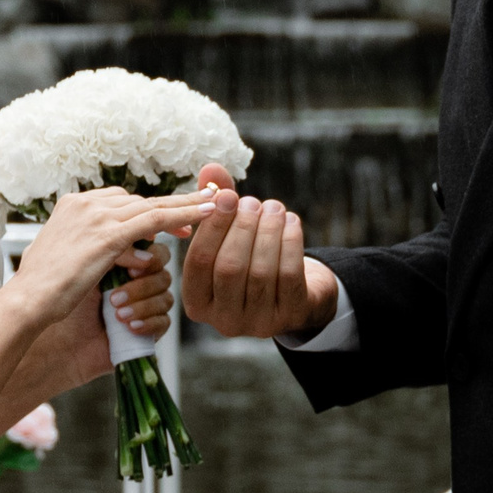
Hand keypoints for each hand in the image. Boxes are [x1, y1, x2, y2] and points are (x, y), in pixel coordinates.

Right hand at [11, 185, 214, 327]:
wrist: (29, 300)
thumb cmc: (43, 288)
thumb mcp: (65, 256)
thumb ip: (88, 244)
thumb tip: (110, 248)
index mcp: (73, 204)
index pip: (120, 200)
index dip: (148, 208)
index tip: (172, 213)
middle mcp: (85, 203)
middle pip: (139, 200)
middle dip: (171, 206)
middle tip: (204, 205)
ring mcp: (97, 216)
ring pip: (152, 206)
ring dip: (186, 206)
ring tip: (215, 204)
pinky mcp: (109, 234)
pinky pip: (154, 220)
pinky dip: (182, 215)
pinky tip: (204, 216)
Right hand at [179, 162, 338, 338]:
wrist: (295, 294)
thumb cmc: (251, 260)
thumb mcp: (229, 235)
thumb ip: (216, 204)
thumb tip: (211, 169)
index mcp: (198, 302)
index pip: (198, 262)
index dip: (212, 226)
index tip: (225, 195)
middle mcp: (223, 320)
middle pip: (229, 268)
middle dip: (242, 228)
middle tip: (253, 201)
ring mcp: (258, 323)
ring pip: (260, 272)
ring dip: (268, 232)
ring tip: (273, 207)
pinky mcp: (290, 317)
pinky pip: (289, 276)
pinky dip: (290, 243)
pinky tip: (290, 221)